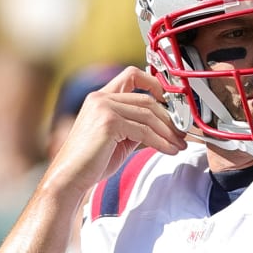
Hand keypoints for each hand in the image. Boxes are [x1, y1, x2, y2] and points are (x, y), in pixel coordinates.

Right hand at [44, 67, 186, 199]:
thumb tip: (160, 126)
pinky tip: (170, 150)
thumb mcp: (117, 138)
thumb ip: (134, 126)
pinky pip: (144, 131)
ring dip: (168, 132)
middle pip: (146, 99)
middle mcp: (101, 98)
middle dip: (168, 118)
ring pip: (148, 116)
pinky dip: (161, 142)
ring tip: (179, 145)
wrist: (70, 177)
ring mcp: (104, 108)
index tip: (170, 101)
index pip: (132, 75)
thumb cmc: (91, 162)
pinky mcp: (109, 123)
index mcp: (100, 97)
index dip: (154, 83)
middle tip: (182, 133)